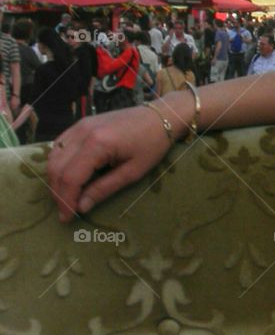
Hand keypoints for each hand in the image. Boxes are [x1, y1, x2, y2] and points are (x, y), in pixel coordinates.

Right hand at [47, 106, 175, 222]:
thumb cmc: (152, 144)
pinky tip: (66, 176)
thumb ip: (104, 189)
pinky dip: (58, 163)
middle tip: (66, 211)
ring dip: (55, 179)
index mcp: (97, 144)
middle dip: (58, 193)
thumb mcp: (132, 172)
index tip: (67, 219)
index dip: (65, 200)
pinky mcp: (81, 123)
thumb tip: (81, 207)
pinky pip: (59, 145)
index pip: (70, 177)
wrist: (160, 115)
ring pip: (53, 156)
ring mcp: (79, 125)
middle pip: (57, 168)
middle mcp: (82, 132)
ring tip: (66, 197)